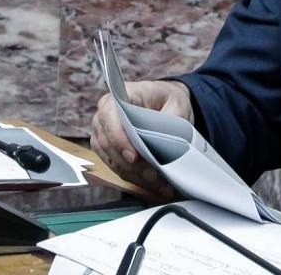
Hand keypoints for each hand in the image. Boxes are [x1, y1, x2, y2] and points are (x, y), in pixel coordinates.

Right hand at [90, 79, 191, 197]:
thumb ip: (171, 118)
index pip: (109, 116)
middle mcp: (105, 115)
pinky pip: (116, 167)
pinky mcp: (108, 149)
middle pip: (107, 143)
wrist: (167, 103)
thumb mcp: (176, 103)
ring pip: (111, 159)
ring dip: (134, 173)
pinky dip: (134, 176)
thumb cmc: (169, 99)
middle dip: (130, 163)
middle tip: (152, 174)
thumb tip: (167, 139)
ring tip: (157, 182)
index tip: (134, 156)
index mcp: (120, 96)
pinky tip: (153, 183)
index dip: (118, 138)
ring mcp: (103, 133)